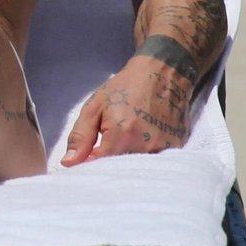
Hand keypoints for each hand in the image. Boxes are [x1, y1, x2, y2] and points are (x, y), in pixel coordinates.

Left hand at [62, 54, 194, 165]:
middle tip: (103, 152)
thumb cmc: (123, 89)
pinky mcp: (176, 147)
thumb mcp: (94, 107)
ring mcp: (164, 148)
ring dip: (128, 163)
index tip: (85, 162)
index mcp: (121, 134)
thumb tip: (68, 163)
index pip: (101, 166)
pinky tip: (140, 143)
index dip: (90, 166)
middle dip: (109, 167)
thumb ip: (80, 137)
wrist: (162, 75)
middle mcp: (145, 145)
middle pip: (121, 170)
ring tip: (123, 145)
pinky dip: (144, 157)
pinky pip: (155, 161)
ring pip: (139, 168)